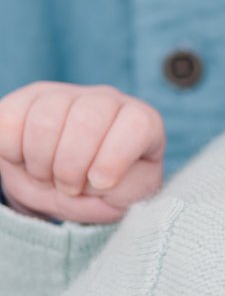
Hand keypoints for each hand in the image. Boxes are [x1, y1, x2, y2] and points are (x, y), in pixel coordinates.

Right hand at [0, 82, 164, 224]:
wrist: (60, 188)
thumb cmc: (99, 192)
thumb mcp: (120, 201)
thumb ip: (121, 194)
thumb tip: (100, 183)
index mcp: (140, 122)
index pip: (137, 124)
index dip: (115, 157)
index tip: (99, 182)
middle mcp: (105, 100)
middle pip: (87, 119)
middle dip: (71, 166)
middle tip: (67, 187)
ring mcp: (64, 94)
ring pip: (45, 118)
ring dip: (40, 162)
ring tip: (46, 178)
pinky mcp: (26, 99)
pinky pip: (10, 118)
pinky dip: (11, 150)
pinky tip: (23, 160)